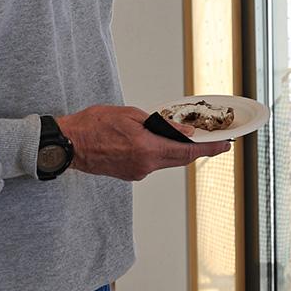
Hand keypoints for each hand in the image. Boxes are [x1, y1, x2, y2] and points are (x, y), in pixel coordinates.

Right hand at [58, 105, 229, 181]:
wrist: (66, 144)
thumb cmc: (92, 125)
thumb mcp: (130, 115)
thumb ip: (160, 124)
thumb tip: (183, 132)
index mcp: (146, 149)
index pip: (187, 151)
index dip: (209, 149)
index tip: (224, 145)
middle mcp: (144, 166)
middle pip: (180, 159)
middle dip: (198, 150)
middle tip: (214, 141)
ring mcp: (136, 172)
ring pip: (166, 161)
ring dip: (177, 150)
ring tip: (185, 137)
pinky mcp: (129, 174)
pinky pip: (152, 163)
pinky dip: (160, 153)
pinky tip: (158, 142)